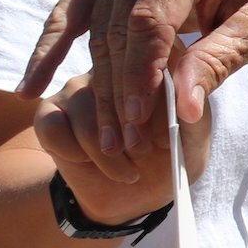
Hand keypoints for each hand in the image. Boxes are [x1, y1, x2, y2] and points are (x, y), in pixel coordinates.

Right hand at [18, 0, 247, 169]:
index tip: (140, 118)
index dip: (141, 73)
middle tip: (126, 143)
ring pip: (95, 31)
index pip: (149, 22)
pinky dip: (50, 49)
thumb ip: (219, 61)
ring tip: (106, 137)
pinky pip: (70, 12)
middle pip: (117, 30)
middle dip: (121, 91)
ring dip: (97, 86)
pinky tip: (31, 86)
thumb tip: (182, 109)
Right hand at [32, 72, 211, 224]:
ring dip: (105, 147)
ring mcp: (80, 83)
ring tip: (128, 169)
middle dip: (127, 125)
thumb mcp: (196, 137)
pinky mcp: (52, 107)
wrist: (140, 194)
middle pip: (112, 79)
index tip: (149, 124)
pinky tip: (89, 161)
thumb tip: (185, 96)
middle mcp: (114, 60)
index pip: (147, 53)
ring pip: (83, 103)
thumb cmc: (176, 155)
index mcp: (157, 56)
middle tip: (144, 153)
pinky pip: (52, 123)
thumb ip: (196, 113)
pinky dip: (74, 151)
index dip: (147, 91)